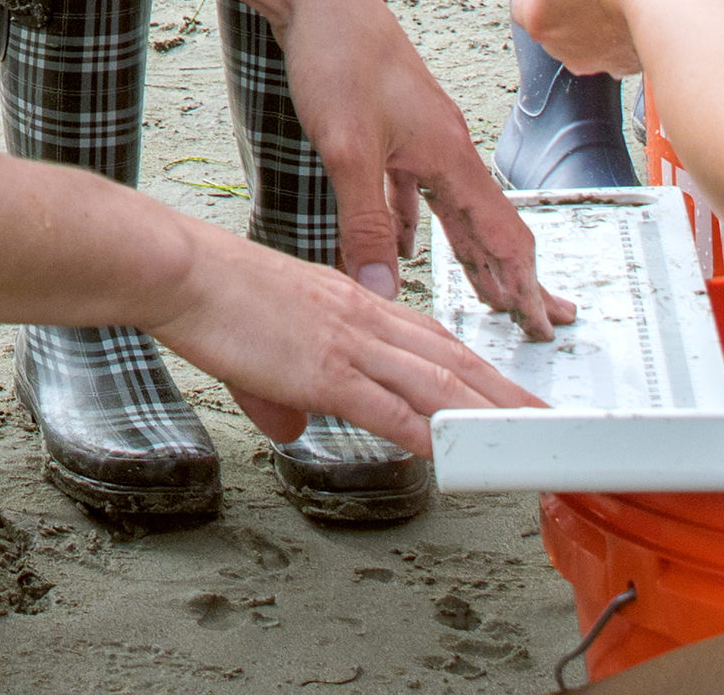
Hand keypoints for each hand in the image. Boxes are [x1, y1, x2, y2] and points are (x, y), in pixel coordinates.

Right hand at [142, 233, 540, 450]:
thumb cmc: (211, 294)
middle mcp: (363, 318)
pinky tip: (454, 453)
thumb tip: (290, 424)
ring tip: (525, 439)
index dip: (475, 366)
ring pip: (437, 383)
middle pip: (451, 358)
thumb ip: (284, 387)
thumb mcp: (260, 342)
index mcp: (352, 302)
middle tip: (543, 419)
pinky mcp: (325, 371)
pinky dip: (429, 434)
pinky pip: (390, 409)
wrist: (180, 270)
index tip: (503, 390)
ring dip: (487, 415)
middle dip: (503, 392)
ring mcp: (348, 343)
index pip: (431, 337)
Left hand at [268, 0, 563, 328]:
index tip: (543, 326)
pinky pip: (413, 187)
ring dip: (468, 251)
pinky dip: (416, 220)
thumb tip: (381, 292)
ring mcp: (418, 133)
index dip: (522, 284)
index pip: (502, 234)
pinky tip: (405, 242)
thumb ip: (364, 224)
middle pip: (489, 224)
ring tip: (483, 291)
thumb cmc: (337, 56)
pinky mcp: (389, 124)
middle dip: (511, 277)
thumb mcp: (347, 151)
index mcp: (449, 155)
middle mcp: (444, 145)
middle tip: (534, 321)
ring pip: (453, 207)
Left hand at [488, 0, 669, 86]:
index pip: (521, 1)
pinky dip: (619, 29)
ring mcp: (597, 60)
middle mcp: (562, 48)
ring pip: (585, 35)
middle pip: (552, 21)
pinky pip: (616, 45)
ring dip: (592, 16)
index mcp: (536, 19)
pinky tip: (631, 7)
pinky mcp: (627, 64)